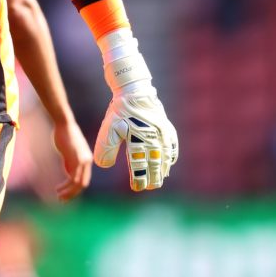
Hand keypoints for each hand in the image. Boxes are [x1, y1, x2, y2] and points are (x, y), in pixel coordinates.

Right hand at [51, 119, 92, 200]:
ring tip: (59, 197)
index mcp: (86, 159)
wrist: (63, 123)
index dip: (74, 188)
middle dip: (72, 193)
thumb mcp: (68, 152)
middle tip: (62, 199)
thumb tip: (69, 175)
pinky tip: (58, 189)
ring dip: (69, 192)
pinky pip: (73, 178)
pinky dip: (66, 186)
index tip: (64, 192)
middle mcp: (87, 161)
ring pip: (78, 183)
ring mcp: (83, 161)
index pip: (83, 178)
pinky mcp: (77, 160)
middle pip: (83, 184)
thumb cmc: (63, 135)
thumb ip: (70, 163)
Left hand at [93, 30, 178, 191]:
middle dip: (152, 177)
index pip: (140, 165)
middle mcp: (153, 138)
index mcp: (138, 139)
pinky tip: (169, 163)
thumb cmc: (120, 110)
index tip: (136, 187)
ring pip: (165, 157)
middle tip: (149, 187)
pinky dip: (171, 156)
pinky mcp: (167, 127)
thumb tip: (103, 166)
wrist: (134, 89)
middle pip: (154, 164)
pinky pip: (172, 145)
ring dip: (162, 169)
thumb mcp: (108, 128)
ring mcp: (162, 133)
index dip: (139, 178)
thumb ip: (105, 147)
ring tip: (158, 180)